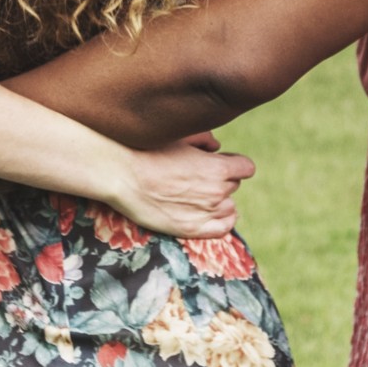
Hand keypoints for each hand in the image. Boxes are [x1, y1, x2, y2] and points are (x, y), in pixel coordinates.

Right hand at [112, 136, 255, 239]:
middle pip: (233, 185)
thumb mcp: (180, 136)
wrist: (121, 174)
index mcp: (218, 167)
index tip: (219, 162)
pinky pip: (223, 228)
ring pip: (229, 207)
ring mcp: (205, 212)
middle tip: (196, 176)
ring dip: (218, 200)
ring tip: (196, 194)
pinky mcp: (191, 229)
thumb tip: (217, 147)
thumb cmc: (148, 150)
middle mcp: (217, 191)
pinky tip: (212, 213)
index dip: (233, 163)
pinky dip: (222, 220)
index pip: (246, 168)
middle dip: (220, 179)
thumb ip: (205, 140)